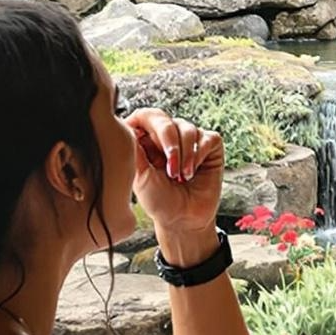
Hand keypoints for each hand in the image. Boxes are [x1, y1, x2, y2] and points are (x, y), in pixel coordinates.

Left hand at [128, 109, 223, 260]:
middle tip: (170, 168)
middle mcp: (167, 135)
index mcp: (145, 139)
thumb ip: (134, 150)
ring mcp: (189, 138)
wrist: (183, 219)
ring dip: (184, 155)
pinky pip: (207, 137)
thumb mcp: (140, 176)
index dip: (146, 123)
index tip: (147, 144)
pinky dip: (200, 154)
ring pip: (187, 128)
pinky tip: (193, 172)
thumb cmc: (159, 200)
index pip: (143, 116)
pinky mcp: (209, 144)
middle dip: (168, 142)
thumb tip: (125, 125)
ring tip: (181, 177)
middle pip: (164, 118)